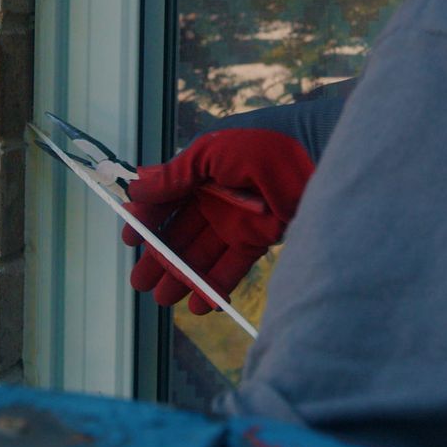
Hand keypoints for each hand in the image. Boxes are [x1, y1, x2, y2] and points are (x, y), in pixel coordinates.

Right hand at [123, 128, 313, 313]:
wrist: (317, 155)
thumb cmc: (264, 143)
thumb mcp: (211, 153)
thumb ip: (173, 175)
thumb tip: (135, 187)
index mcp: (201, 170)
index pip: (165, 199)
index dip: (145, 220)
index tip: (129, 241)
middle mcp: (215, 196)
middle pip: (180, 232)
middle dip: (159, 258)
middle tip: (140, 283)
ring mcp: (236, 219)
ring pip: (202, 253)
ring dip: (182, 276)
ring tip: (163, 299)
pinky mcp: (259, 239)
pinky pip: (231, 266)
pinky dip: (214, 285)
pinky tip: (198, 303)